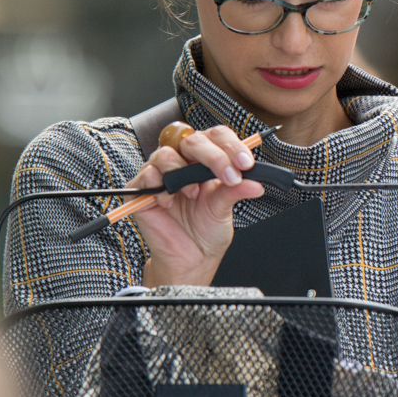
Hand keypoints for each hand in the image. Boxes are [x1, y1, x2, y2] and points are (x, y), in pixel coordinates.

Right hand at [130, 125, 262, 286]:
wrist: (190, 258)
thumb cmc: (206, 231)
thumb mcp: (224, 208)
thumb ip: (236, 191)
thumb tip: (256, 182)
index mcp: (203, 160)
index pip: (216, 137)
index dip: (231, 146)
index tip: (246, 163)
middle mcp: (181, 162)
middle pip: (192, 141)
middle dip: (214, 157)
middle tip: (229, 177)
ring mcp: (159, 174)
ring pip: (166, 154)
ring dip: (183, 173)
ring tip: (193, 194)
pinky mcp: (141, 191)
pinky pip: (147, 176)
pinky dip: (161, 188)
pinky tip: (171, 203)